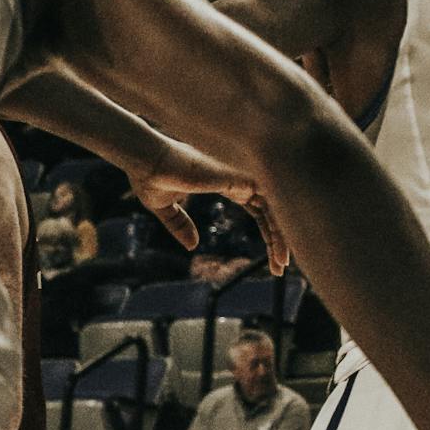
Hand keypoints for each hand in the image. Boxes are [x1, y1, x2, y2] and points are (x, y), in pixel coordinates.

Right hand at [129, 138, 289, 275]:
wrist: (147, 161)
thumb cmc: (152, 176)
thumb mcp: (165, 206)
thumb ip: (180, 224)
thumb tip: (192, 246)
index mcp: (228, 183)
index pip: (260, 209)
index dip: (268, 231)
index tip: (271, 257)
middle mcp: (242, 180)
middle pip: (274, 211)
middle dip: (280, 239)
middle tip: (281, 267)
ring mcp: (245, 177)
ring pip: (278, 208)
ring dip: (282, 238)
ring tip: (282, 265)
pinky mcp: (242, 179)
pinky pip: (272, 204)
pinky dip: (279, 227)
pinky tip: (281, 248)